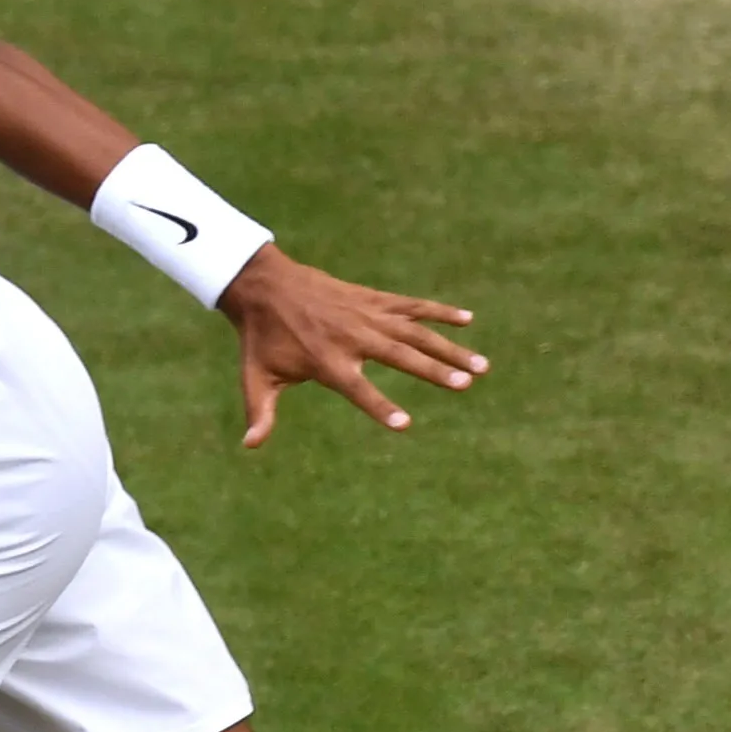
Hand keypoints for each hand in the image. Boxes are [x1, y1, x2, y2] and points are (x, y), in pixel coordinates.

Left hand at [217, 247, 485, 447]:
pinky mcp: (373, 299)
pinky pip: (412, 306)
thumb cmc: (262, 339)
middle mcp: (352, 338)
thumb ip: (260, 412)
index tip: (405, 424)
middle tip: (466, 384)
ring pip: (416, 331)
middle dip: (434, 370)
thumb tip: (249, 445)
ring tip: (481, 365)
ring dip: (450, 347)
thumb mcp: (256, 377)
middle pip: (400, 356)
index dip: (379, 407)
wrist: (265, 286)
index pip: (358, 390)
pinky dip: (439, 311)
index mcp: (327, 362)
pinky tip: (468, 320)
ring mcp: (366, 315)